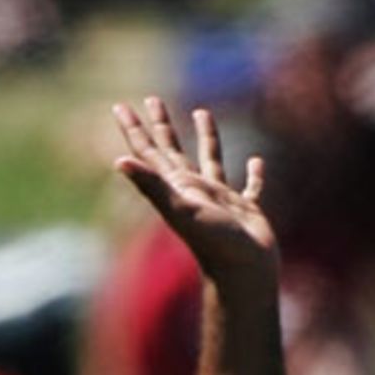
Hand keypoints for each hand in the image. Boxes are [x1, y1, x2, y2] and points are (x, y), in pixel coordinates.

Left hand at [112, 97, 276, 289]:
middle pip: (173, 152)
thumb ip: (151, 184)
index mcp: (177, 189)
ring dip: (206, 138)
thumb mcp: (179, 209)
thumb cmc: (213, 243)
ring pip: (211, 161)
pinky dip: (253, 175)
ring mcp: (220, 201)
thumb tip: (118, 161)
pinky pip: (249, 188)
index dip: (134, 130)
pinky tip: (256, 163)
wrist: (243, 275)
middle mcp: (194, 192)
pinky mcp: (246, 211)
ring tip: (202, 111)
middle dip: (161, 126)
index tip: (119, 107)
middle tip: (152, 99)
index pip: (150, 154)